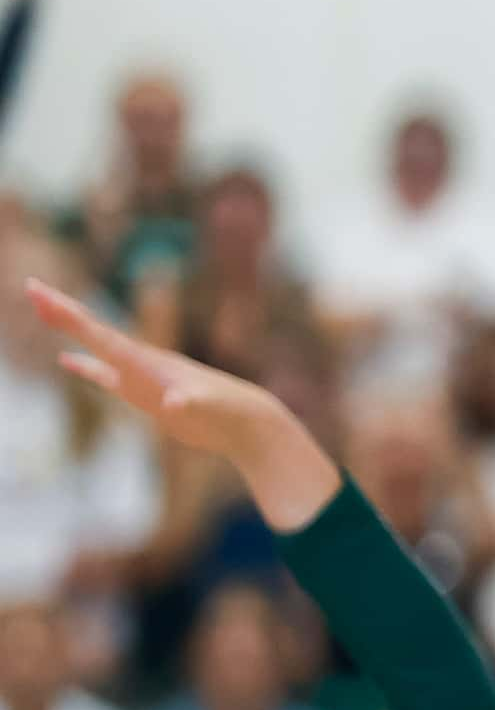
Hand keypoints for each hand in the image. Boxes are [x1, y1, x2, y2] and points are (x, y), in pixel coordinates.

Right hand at [24, 277, 341, 527]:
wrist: (248, 423)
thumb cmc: (228, 415)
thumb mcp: (208, 410)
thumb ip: (192, 404)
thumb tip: (177, 403)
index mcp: (147, 362)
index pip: (100, 334)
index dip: (69, 316)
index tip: (40, 293)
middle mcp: (141, 363)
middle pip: (93, 332)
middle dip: (61, 312)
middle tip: (31, 286)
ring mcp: (141, 377)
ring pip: (97, 349)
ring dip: (70, 331)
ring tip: (44, 311)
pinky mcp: (145, 395)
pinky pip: (106, 377)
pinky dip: (85, 368)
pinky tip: (67, 361)